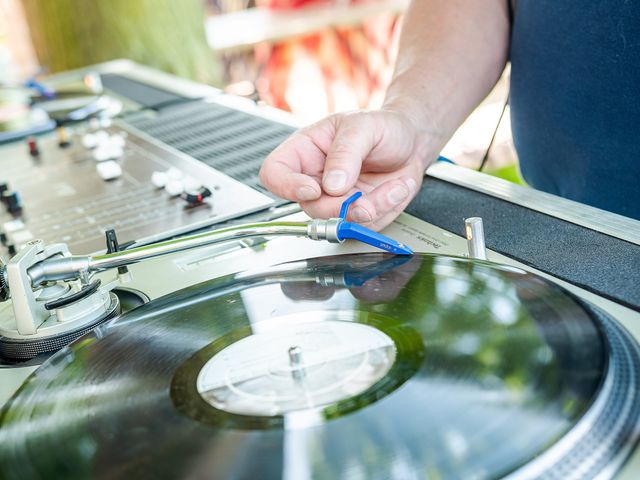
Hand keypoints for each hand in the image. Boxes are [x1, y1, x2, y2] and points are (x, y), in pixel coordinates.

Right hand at [259, 109, 432, 230]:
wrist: (412, 142)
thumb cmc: (383, 127)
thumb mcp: (363, 127)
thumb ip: (345, 153)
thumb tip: (332, 184)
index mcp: (305, 151)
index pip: (274, 173)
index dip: (287, 186)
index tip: (314, 188)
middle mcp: (316, 179)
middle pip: (309, 207)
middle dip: (341, 206)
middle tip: (365, 195)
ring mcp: (335, 200)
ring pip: (339, 221)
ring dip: (371, 208)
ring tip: (394, 184)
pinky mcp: (356, 215)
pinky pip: (364, 226)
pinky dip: (386, 210)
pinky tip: (397, 188)